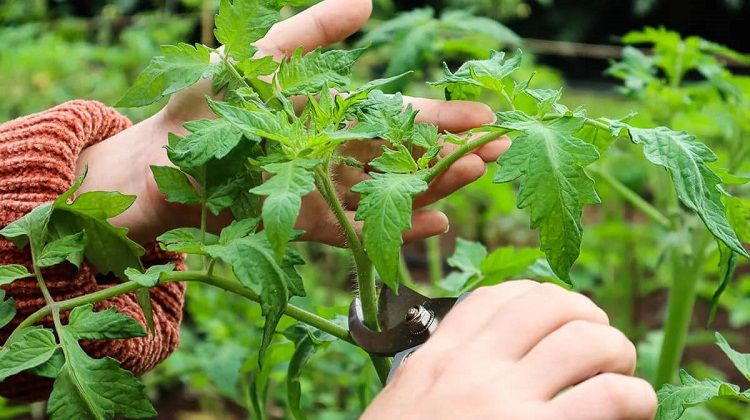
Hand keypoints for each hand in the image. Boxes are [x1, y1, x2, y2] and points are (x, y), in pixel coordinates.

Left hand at [76, 0, 508, 243]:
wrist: (147, 173)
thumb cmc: (196, 111)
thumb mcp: (252, 60)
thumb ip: (307, 33)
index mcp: (326, 114)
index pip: (394, 114)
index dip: (441, 115)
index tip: (486, 114)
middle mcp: (331, 154)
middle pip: (401, 155)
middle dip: (452, 151)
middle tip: (500, 151)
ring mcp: (321, 193)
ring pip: (388, 192)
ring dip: (434, 186)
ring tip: (474, 177)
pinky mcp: (302, 228)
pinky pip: (356, 231)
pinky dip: (394, 229)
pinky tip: (435, 223)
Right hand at [363, 281, 656, 419]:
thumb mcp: (402, 405)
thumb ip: (434, 377)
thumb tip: (476, 362)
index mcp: (436, 360)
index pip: (495, 299)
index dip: (541, 299)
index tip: (559, 321)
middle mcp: (471, 369)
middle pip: (549, 304)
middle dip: (589, 318)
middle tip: (601, 350)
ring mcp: (505, 402)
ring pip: (589, 340)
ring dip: (618, 353)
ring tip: (622, 382)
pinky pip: (613, 395)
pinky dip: (636, 398)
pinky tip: (634, 413)